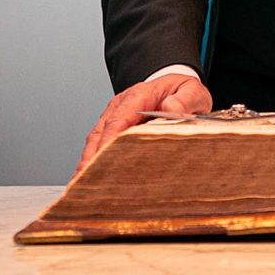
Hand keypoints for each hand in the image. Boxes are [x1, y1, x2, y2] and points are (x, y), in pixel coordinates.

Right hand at [76, 73, 213, 173]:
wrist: (179, 88)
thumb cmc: (184, 92)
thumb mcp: (193, 92)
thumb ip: (185, 99)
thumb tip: (170, 108)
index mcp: (139, 95)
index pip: (119, 119)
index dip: (108, 142)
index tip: (102, 162)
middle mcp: (121, 104)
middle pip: (100, 132)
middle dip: (91, 158)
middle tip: (84, 183)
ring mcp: (115, 115)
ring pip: (95, 139)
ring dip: (88, 162)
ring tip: (81, 186)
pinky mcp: (115, 126)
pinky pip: (100, 143)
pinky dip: (93, 160)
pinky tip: (90, 178)